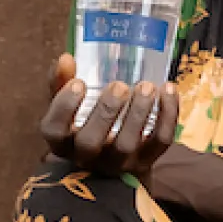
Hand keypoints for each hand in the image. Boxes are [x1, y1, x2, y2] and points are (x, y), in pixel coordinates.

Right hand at [40, 53, 178, 178]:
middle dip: (105, 111)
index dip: (64, 107)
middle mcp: (87, 158)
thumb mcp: (68, 108)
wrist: (114, 163)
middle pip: (90, 142)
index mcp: (62, 142)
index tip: (79, 82)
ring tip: (146, 85)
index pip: (54, 131)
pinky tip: (168, 89)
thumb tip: (66, 58)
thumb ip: (61, 83)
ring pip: (127, 144)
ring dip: (138, 112)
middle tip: (119, 85)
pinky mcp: (146, 162)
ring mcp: (118, 164)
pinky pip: (160, 142)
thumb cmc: (86, 127)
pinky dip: (167, 115)